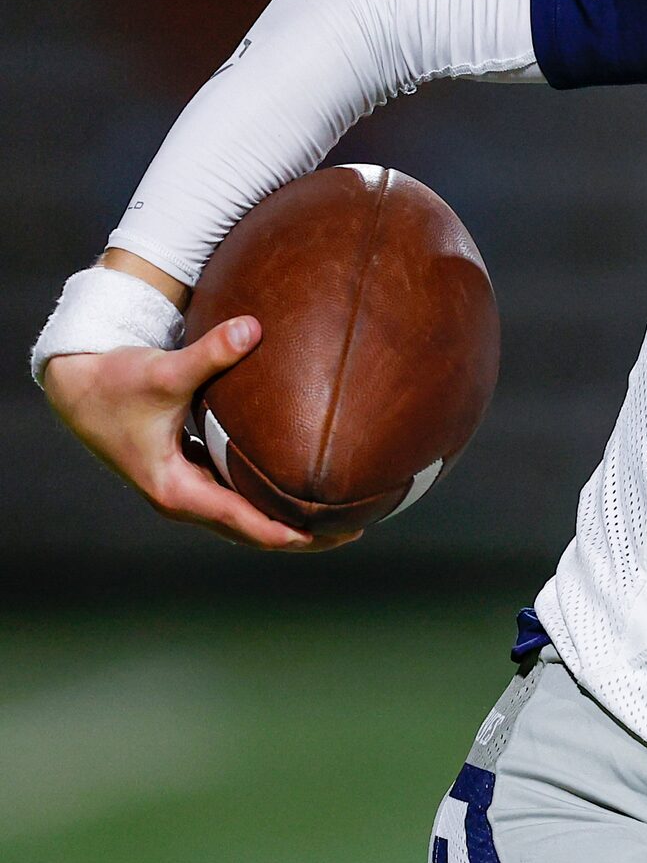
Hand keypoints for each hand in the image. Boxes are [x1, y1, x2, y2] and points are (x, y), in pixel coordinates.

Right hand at [40, 320, 352, 552]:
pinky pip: (236, 496)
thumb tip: (253, 327)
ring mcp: (184, 487)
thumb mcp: (163, 371)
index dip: (285, 530)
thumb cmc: (114, 381)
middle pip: (249, 530)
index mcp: (175, 489)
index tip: (326, 534)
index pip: (241, 520)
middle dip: (299, 535)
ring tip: (339, 518)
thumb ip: (210, 353)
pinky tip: (299, 489)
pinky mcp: (188, 471)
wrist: (76, 384)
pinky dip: (267, 499)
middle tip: (354, 530)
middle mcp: (181, 497)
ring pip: (243, 517)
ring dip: (285, 520)